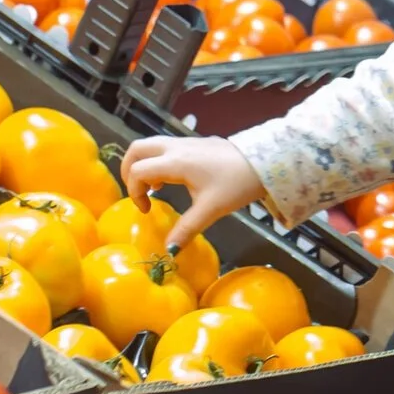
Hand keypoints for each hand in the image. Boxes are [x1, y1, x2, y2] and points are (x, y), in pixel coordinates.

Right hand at [119, 136, 266, 245]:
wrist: (264, 162)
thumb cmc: (236, 184)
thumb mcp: (210, 210)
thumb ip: (186, 229)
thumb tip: (169, 251)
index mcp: (175, 162)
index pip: (138, 171)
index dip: (134, 192)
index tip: (147, 210)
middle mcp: (175, 147)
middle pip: (137, 149)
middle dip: (129, 170)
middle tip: (138, 192)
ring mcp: (185, 142)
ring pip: (151, 145)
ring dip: (144, 164)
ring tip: (155, 188)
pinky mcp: (195, 142)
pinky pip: (165, 147)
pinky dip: (158, 160)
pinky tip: (171, 180)